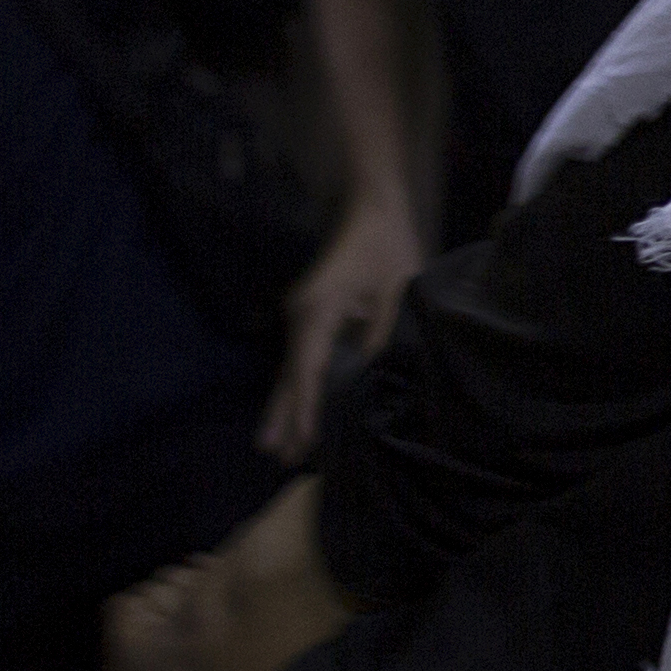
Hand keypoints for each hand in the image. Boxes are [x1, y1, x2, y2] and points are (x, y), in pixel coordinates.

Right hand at [264, 202, 424, 462]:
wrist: (374, 211)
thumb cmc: (388, 248)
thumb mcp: (396, 293)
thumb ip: (383, 337)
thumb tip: (374, 380)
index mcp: (317, 309)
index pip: (308, 369)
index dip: (307, 409)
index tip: (305, 443)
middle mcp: (300, 316)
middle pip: (290, 374)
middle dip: (285, 416)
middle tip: (277, 458)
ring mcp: (301, 317)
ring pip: (291, 370)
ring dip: (285, 406)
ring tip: (273, 448)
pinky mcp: (310, 318)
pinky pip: (301, 360)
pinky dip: (297, 387)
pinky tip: (294, 412)